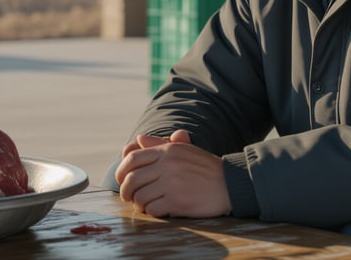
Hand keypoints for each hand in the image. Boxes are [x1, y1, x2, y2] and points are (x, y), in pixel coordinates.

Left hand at [115, 130, 230, 217]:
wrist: (230, 183)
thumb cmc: (206, 167)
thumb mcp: (184, 150)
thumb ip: (160, 145)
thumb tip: (139, 139)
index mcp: (168, 150)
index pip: (133, 158)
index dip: (121, 170)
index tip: (121, 179)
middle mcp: (168, 164)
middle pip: (132, 179)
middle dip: (126, 191)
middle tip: (128, 197)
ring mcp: (172, 183)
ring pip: (140, 196)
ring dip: (139, 203)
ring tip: (145, 204)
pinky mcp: (178, 201)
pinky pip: (152, 209)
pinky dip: (151, 212)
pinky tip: (157, 210)